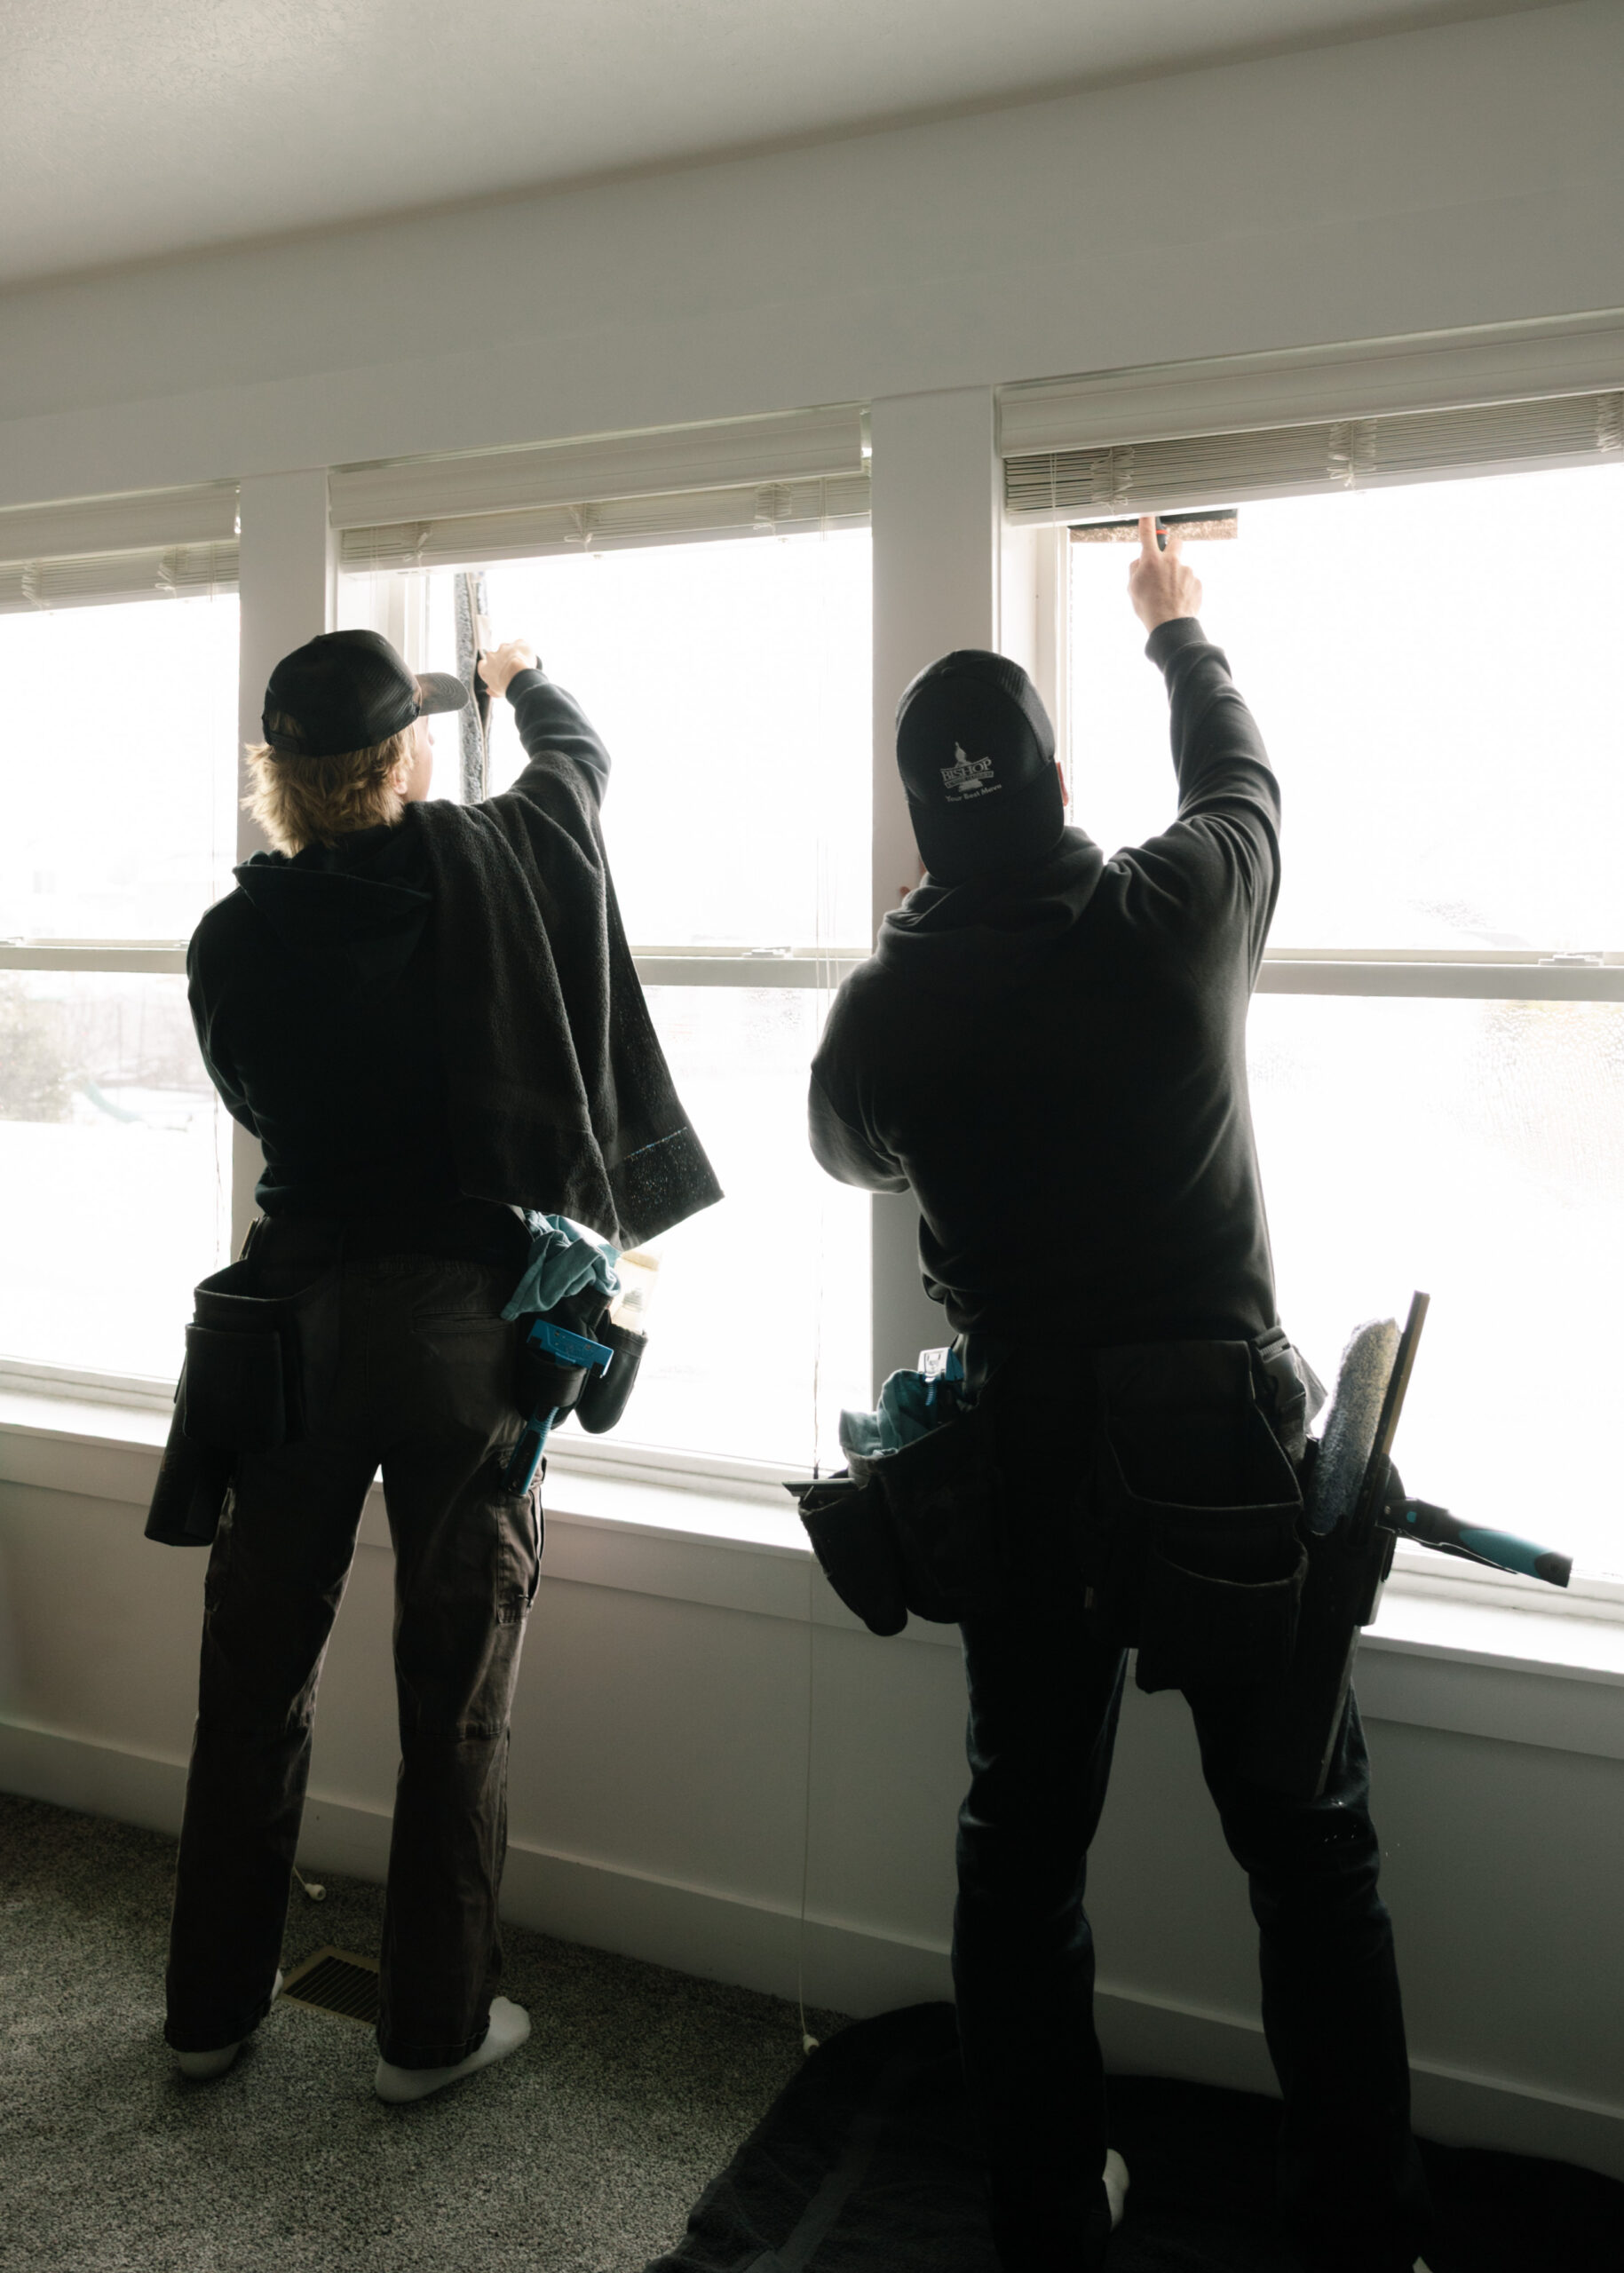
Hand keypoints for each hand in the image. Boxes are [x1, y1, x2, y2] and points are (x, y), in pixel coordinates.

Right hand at [478, 639, 537, 699]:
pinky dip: (525, 650)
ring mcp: (504, 648)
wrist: (518, 676)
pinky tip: (530, 658)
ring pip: (508, 649)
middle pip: (496, 656)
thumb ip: (493, 690)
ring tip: (523, 664)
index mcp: (486, 669)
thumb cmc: (508, 686)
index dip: (489, 667)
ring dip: (514, 655)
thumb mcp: (498, 693)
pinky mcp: (517, 643)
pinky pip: (521, 645)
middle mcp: (491, 656)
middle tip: (512, 668)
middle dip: (503, 660)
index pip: (482, 665)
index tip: (495, 670)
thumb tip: (489, 691)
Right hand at [1127, 515, 1201, 630]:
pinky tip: (1178, 600)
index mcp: (1151, 562)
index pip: (1147, 534)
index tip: (1148, 514)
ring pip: (1181, 567)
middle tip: (1165, 564)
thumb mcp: (1132, 589)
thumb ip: (1135, 570)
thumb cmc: (1149, 608)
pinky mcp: (1197, 582)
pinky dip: (1184, 588)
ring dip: (1176, 576)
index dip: (1147, 522)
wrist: (1170, 626)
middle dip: (1171, 549)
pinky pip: (1190, 581)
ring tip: (1169, 595)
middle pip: (1175, 543)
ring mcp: (1186, 571)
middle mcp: (1171, 562)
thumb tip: (1140, 562)